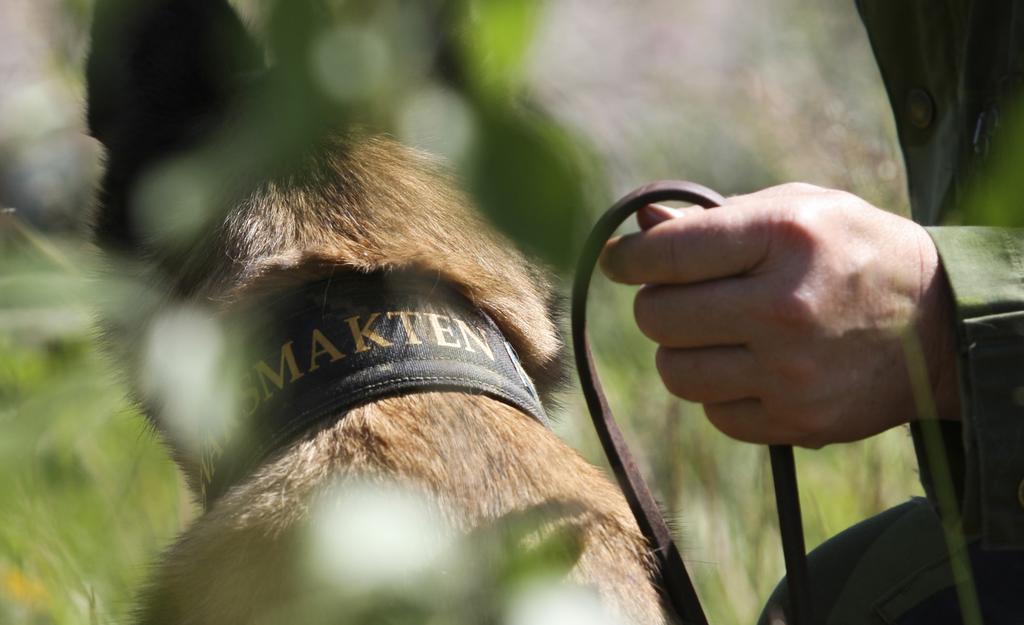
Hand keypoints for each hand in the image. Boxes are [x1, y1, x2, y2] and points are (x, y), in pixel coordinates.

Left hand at [599, 183, 959, 447]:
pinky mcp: (799, 422)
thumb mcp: (796, 209)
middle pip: (659, 318)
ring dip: (681, 350)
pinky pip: (714, 413)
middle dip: (658, 303)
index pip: (668, 255)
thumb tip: (641, 230)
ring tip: (713, 333)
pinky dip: (719, 391)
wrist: (939, 324)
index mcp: (783, 238)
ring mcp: (792, 373)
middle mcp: (785, 308)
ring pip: (676, 371)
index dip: (629, 259)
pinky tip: (749, 367)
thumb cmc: (852, 251)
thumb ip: (715, 218)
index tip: (622, 261)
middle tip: (681, 296)